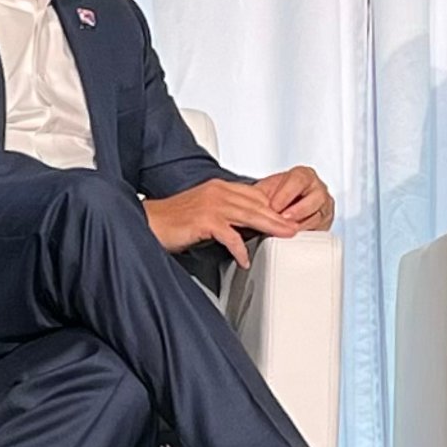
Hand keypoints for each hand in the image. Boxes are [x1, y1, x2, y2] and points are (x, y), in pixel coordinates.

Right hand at [144, 179, 298, 269]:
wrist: (150, 222)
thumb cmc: (176, 221)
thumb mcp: (207, 212)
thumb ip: (228, 214)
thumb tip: (250, 227)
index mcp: (220, 187)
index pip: (255, 195)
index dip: (275, 206)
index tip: (289, 218)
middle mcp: (218, 191)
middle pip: (257, 204)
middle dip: (279, 217)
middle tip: (296, 228)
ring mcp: (211, 204)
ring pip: (250, 215)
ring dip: (270, 227)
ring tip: (285, 237)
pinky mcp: (204, 220)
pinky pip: (230, 235)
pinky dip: (239, 249)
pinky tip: (245, 260)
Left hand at [253, 165, 334, 231]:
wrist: (281, 206)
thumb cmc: (275, 196)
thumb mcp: (265, 191)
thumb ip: (261, 195)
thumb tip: (251, 203)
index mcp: (304, 175)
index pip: (299, 180)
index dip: (285, 194)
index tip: (273, 206)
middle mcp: (318, 188)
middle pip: (314, 198)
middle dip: (297, 210)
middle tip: (282, 219)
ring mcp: (324, 205)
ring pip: (318, 215)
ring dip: (301, 224)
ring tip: (286, 230)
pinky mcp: (326, 222)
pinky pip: (320, 228)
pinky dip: (307, 233)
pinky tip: (295, 235)